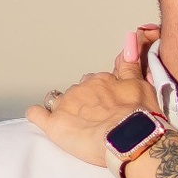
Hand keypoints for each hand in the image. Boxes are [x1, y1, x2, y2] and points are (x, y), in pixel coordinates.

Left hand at [28, 64, 156, 170]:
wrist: (131, 139)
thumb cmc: (141, 117)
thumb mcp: (142, 85)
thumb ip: (131, 64)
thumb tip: (130, 38)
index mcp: (100, 80)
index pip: (93, 83)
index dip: (99, 96)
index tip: (105, 106)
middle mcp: (81, 88)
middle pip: (76, 93)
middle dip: (82, 104)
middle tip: (94, 120)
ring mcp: (66, 105)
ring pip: (57, 101)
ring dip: (62, 108)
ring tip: (74, 124)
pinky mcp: (54, 124)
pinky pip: (36, 115)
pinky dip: (37, 115)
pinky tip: (40, 118)